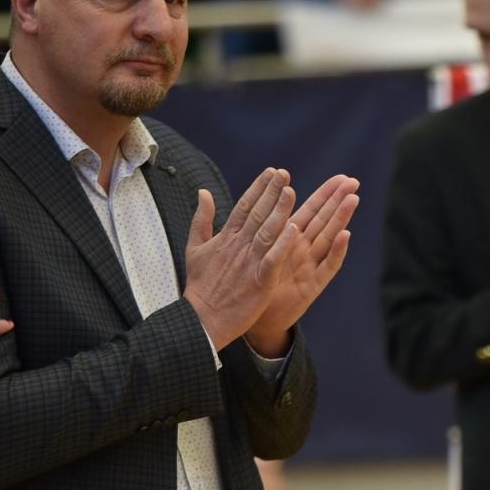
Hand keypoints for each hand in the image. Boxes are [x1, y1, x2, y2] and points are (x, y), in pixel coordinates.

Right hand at [183, 168, 298, 350]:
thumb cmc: (201, 285)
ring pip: (267, 231)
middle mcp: (238, 246)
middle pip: (257, 214)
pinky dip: (282, 244)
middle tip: (285, 173)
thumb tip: (203, 192)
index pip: (244, 206)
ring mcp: (249, 262)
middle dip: (271, 192)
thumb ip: (202, 219)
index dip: (258, 188)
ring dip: (279, 211)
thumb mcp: (195, 248)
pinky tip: (294, 228)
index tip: (271, 171)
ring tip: (290, 191)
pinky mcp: (259, 280)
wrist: (201, 319)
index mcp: (226, 237)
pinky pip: (273, 259)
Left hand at [244, 174, 359, 356]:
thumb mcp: (245, 250)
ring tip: (353, 199)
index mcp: (287, 239)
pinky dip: (336, 251)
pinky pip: (327, 267)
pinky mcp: (312, 286)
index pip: (310, 211)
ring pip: (328, 238)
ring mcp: (310, 267)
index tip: (340, 177)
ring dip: (341, 218)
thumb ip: (247, 224)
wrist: (251, 320)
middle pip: (324, 220)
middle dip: (338, 200)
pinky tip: (345, 235)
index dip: (325, 194)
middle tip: (354, 182)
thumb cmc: (249, 285)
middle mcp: (303, 250)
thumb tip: (234, 196)